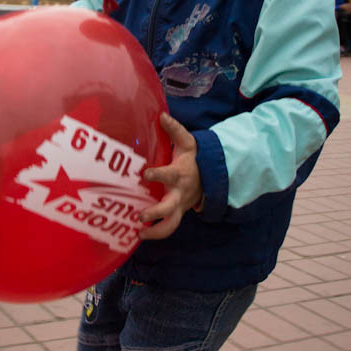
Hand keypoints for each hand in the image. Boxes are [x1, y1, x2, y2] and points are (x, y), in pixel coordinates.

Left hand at [139, 112, 203, 240]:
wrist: (211, 177)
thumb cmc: (193, 158)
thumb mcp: (188, 143)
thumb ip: (174, 130)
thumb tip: (161, 115)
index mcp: (180, 174)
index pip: (169, 175)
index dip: (158, 174)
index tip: (145, 173)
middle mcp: (179, 193)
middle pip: (170, 208)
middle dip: (156, 213)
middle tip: (140, 216)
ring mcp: (179, 206)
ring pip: (171, 224)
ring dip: (156, 232)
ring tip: (140, 234)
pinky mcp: (177, 213)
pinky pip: (168, 227)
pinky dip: (156, 234)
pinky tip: (139, 236)